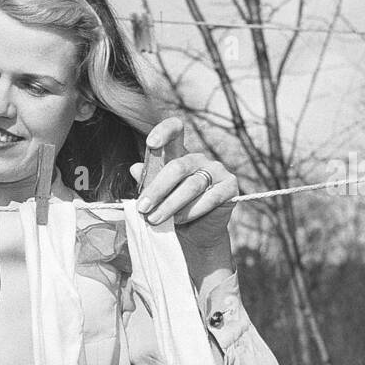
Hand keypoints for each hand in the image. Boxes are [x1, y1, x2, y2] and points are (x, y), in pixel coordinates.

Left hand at [129, 117, 236, 257]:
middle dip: (157, 189)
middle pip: (177, 167)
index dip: (164, 132)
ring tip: (155, 219)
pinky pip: (210, 197)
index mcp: (179, 154)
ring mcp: (217, 170)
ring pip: (192, 185)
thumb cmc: (172, 209)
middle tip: (143, 208)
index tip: (151, 143)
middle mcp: (198, 158)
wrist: (195, 233)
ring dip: (170, 205)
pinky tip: (179, 220)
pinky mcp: (230, 186)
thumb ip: (147, 181)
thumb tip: (134, 167)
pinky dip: (192, 211)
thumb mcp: (156, 196)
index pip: (175, 131)